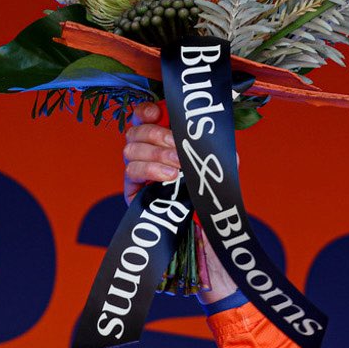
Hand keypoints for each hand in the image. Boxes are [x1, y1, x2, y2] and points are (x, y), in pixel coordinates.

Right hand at [120, 104, 238, 305]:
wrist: (208, 237)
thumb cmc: (212, 198)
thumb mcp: (219, 166)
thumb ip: (213, 145)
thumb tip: (207, 132)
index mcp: (165, 141)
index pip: (145, 117)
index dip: (146, 110)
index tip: (157, 111)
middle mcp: (148, 154)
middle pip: (134, 129)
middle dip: (155, 134)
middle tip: (177, 146)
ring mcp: (139, 173)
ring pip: (130, 149)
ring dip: (155, 153)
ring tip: (177, 168)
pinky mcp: (134, 192)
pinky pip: (132, 172)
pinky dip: (151, 169)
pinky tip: (169, 177)